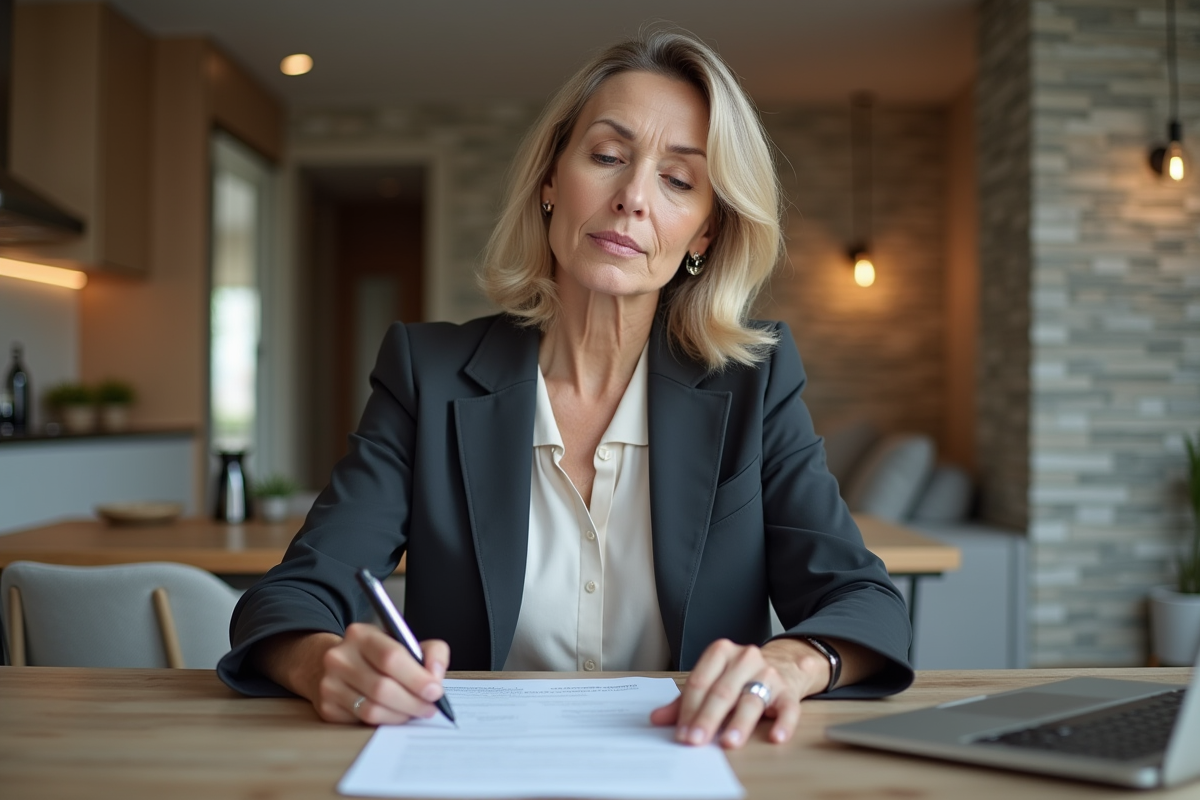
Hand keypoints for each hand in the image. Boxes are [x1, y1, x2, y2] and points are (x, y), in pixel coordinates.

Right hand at [253, 625, 449, 724]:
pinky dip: (385, 721)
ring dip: (401, 715)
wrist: (336, 665)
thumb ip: (430, 652)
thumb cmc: (378, 655)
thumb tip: (435, 675)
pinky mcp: (327, 707)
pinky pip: (361, 722)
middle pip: (382, 687)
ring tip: (415, 712)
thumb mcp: (403, 642)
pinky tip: (395, 714)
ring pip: (372, 709)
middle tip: (430, 707)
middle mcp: (339, 657)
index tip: (435, 691)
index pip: (391, 657)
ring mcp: (329, 684)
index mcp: (360, 634)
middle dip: (412, 702)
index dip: (416, 678)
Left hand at [649, 638, 829, 747]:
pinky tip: (776, 736)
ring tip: (729, 741)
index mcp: (720, 652)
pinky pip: (788, 708)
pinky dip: (783, 723)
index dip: (689, 709)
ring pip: (752, 699)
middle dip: (707, 718)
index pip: (700, 682)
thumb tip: (657, 718)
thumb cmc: (737, 677)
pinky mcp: (788, 691)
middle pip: (722, 691)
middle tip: (696, 740)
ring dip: (739, 723)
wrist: (781, 665)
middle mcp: (745, 659)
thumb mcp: (710, 682)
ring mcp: (768, 674)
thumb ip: (684, 701)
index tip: (682, 733)